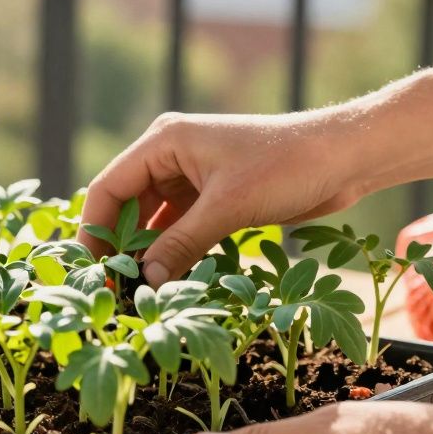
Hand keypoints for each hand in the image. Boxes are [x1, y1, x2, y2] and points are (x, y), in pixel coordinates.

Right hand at [79, 112, 364, 286]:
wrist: (344, 157)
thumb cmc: (286, 166)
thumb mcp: (229, 207)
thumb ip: (182, 244)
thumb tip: (146, 282)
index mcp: (164, 141)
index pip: (110, 187)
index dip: (94, 229)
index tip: (88, 271)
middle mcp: (171, 155)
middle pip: (126, 205)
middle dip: (119, 246)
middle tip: (110, 289)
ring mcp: (191, 176)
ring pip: (153, 220)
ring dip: (146, 253)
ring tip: (136, 292)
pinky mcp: (213, 196)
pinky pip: (179, 227)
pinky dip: (172, 251)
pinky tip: (167, 280)